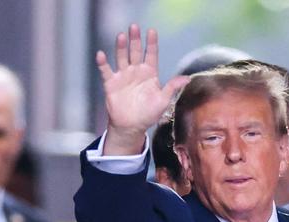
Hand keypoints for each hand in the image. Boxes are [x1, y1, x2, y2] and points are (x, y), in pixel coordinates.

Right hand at [96, 24, 188, 154]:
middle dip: (135, 40)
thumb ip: (172, 87)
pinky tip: (101, 55)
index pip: (151, 54)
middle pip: (135, 51)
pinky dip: (103, 63)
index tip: (152, 31)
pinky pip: (106, 71)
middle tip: (134, 27)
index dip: (151, 43)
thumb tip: (187, 78)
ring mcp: (123, 76)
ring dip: (121, 47)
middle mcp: (136, 71)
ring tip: (121, 36)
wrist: (131, 127)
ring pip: (121, 57)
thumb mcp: (163, 101)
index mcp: (149, 73)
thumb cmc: (148, 114)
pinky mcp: (111, 84)